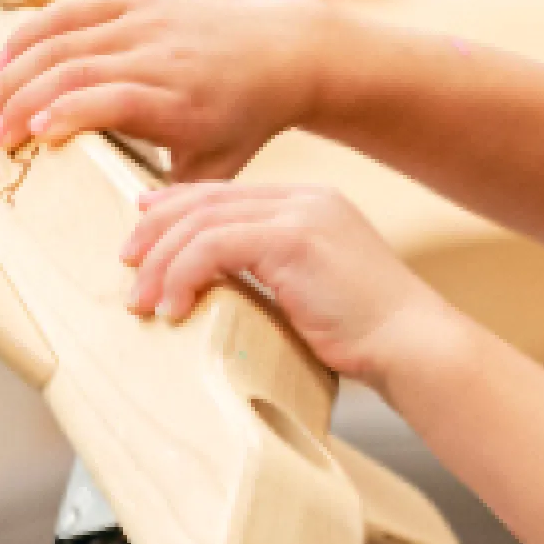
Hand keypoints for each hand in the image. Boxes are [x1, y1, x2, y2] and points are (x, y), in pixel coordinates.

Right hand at [0, 0, 342, 180]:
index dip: (66, 114)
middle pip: (75, 69)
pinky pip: (74, 8)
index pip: (112, 101)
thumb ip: (172, 199)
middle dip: (21, 100)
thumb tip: (131, 240)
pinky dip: (33, 31)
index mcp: (182, 104)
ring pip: (65, 39)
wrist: (280, 53)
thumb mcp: (216, 170)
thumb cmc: (242, 122)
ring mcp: (149, 22)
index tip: (28, 138)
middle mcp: (162, 58)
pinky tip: (4, 57)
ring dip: (14, 71)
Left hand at [118, 179, 458, 386]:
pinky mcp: (294, 240)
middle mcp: (305, 199)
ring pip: (201, 222)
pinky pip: (213, 246)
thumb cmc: (368, 338)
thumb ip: (271, 276)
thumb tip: (215, 288)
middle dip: (155, 232)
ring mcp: (301, 215)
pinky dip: (183, 275)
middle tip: (128, 269)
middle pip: (205, 200)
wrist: (415, 347)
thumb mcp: (312, 294)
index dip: (174, 208)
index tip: (140, 234)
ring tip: (143, 301)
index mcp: (311, 206)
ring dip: (161, 263)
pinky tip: (174, 306)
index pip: (225, 195)